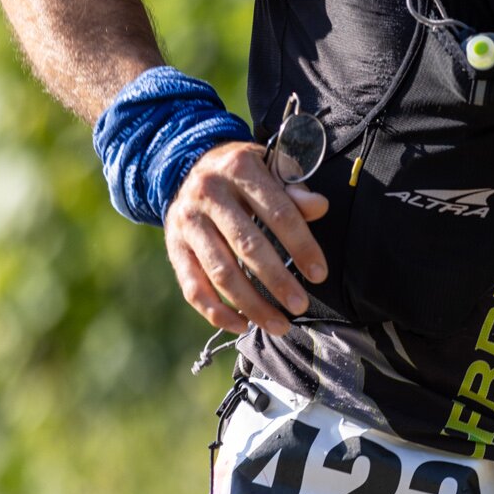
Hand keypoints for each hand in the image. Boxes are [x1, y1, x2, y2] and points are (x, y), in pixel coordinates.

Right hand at [163, 139, 328, 334]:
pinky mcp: (174, 247)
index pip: (277, 212)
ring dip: (251, 305)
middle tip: (300, 306)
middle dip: (277, 280)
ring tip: (280, 325)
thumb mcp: (270, 168)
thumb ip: (294, 191)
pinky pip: (193, 287)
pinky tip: (242, 325)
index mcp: (239, 168)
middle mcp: (208, 194)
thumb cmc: (243, 175)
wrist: (189, 167)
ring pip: (221, 272)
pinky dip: (216, 312)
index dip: (301, 245)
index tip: (319, 274)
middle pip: (247, 246)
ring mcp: (187, 222)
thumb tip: (319, 207)